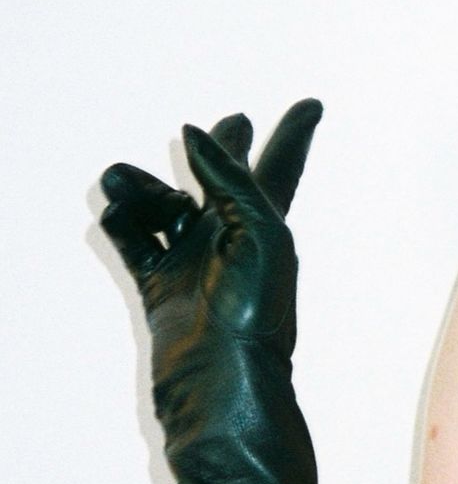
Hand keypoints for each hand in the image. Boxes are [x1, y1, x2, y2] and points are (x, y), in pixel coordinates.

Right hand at [99, 99, 323, 361]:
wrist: (220, 379)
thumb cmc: (255, 309)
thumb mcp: (258, 230)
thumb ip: (229, 177)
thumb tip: (194, 129)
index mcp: (267, 222)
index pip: (282, 166)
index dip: (294, 134)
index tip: (314, 104)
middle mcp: (231, 237)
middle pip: (223, 179)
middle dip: (222, 149)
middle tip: (234, 122)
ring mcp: (193, 261)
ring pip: (164, 204)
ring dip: (142, 185)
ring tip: (122, 180)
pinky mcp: (158, 285)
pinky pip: (134, 240)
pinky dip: (123, 221)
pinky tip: (118, 213)